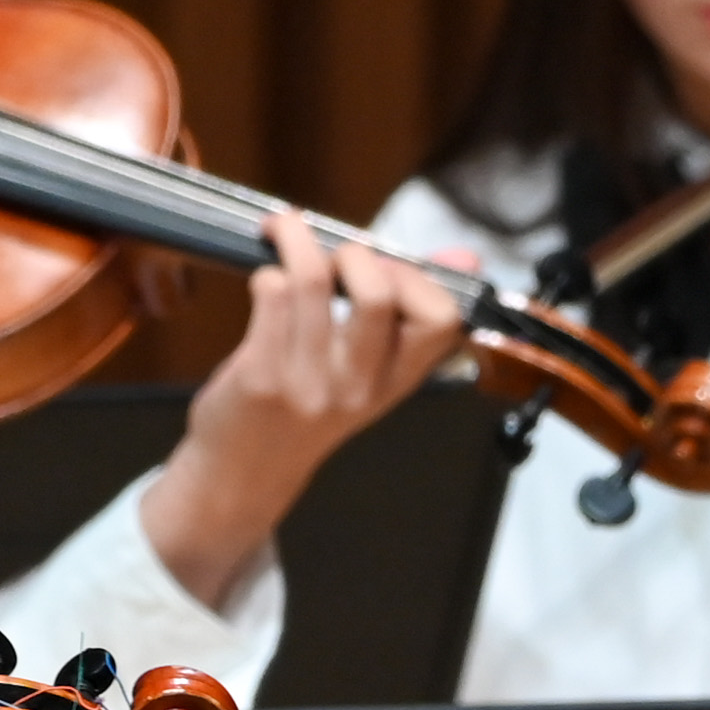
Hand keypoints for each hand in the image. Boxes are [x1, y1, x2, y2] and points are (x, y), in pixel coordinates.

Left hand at [136, 209, 470, 607]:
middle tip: (333, 256)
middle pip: (377, 293)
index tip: (386, 268)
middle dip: (354, 253)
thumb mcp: (369, 373)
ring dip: (297, 239)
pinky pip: (270, 293)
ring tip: (286, 233)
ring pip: (313, 279)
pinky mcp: (260, 375)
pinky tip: (264, 282)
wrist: (243, 476)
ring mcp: (308, 382)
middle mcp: (358, 385)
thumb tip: (466, 254)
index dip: (417, 279)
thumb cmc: (304, 413)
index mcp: (395, 380)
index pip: (441, 320)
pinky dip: (266, 272)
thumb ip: (409, 314)